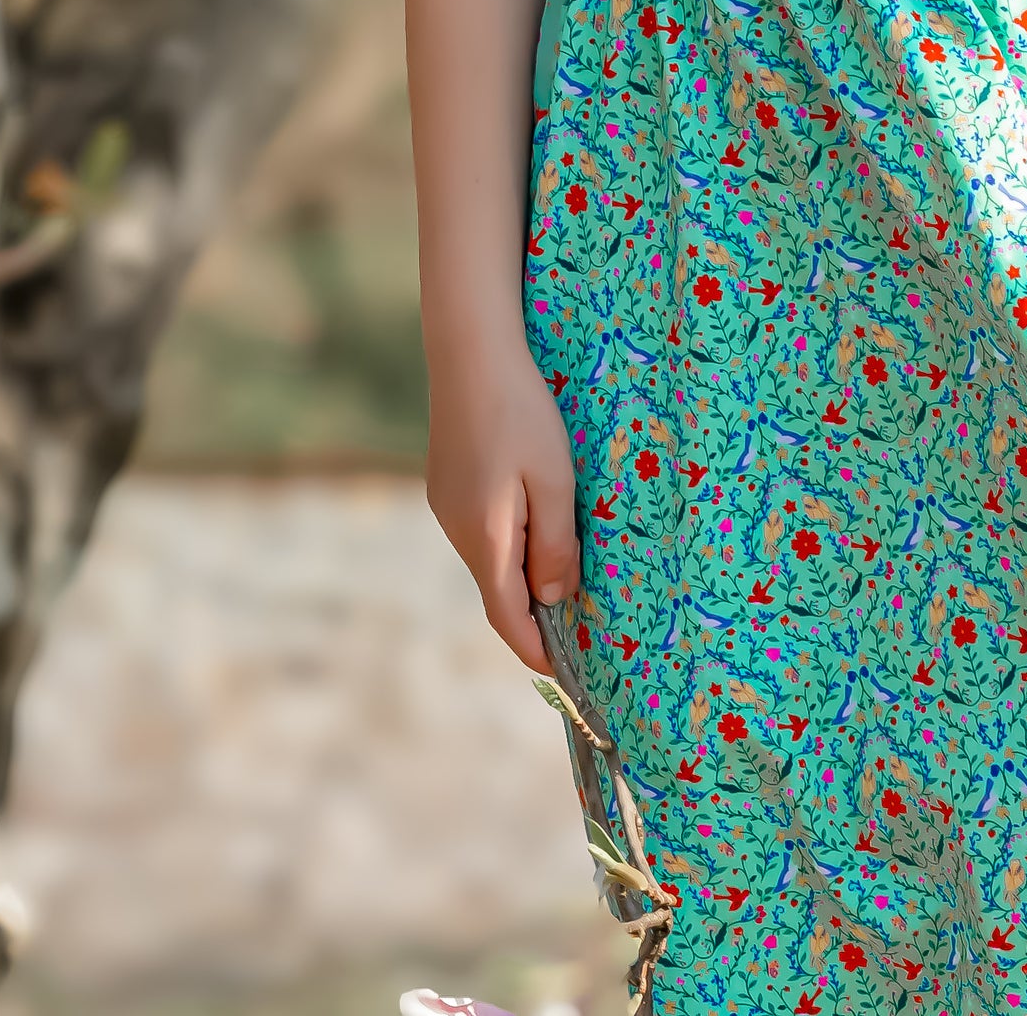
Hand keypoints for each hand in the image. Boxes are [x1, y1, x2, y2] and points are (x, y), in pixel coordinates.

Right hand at [425, 333, 580, 673]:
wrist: (470, 349)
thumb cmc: (520, 411)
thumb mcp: (554, 481)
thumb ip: (556, 545)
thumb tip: (556, 599)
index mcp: (484, 538)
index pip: (507, 619)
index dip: (536, 651)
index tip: (567, 676)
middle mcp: (456, 528)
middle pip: (497, 590)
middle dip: (534, 613)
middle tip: (580, 625)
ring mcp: (446, 503)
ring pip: (490, 556)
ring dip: (522, 571)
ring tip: (566, 569)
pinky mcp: (446, 481)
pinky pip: (482, 528)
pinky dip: (509, 541)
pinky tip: (534, 518)